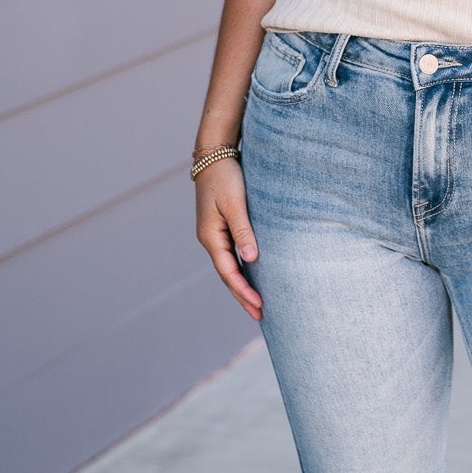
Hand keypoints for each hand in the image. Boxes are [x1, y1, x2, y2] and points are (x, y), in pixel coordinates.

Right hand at [195, 158, 262, 318]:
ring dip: (242, 286)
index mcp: (211, 237)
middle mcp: (211, 239)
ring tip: (257, 305)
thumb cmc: (226, 177)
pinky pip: (232, 255)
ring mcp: (215, 234)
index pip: (229, 272)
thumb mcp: (234, 204)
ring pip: (229, 267)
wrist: (214, 156)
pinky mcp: (222, 227)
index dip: (244, 291)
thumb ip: (243, 231)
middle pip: (227, 275)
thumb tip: (251, 259)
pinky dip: (242, 270)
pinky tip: (252, 277)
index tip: (260, 306)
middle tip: (260, 316)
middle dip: (242, 296)